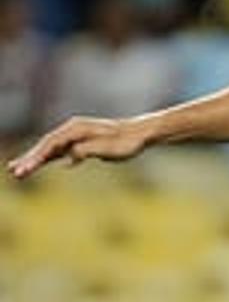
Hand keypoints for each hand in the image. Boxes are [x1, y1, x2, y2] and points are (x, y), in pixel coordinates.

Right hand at [8, 117, 154, 178]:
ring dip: (36, 159)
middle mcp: (73, 129)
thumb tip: (70, 156)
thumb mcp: (107, 148)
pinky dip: (50, 158)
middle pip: (46, 145)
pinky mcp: (81, 141)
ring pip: (51, 148)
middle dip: (30, 159)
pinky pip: (61, 150)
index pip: (50, 145)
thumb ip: (86, 151)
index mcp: (77, 129)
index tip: (25, 170)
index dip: (36, 158)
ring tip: (19, 171)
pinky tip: (44, 165)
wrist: (140, 134)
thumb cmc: (126, 142)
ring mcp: (76, 134)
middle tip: (14, 172)